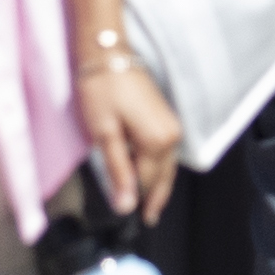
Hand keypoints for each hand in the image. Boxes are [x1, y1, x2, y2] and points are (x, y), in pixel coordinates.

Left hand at [75, 50, 186, 225]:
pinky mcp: (166, 118)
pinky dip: (159, 168)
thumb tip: (126, 205)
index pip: (146, 184)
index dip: (133, 200)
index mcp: (157, 142)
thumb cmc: (103, 89)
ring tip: (150, 206)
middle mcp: (172, 136)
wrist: (109, 53)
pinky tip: (150, 175)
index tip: (123, 218)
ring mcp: (172, 126)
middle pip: (163, 178)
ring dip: (159, 185)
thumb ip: (118, 171)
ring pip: (168, 167)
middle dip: (155, 199)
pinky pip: (166, 152)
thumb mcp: (104, 133)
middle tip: (147, 221)